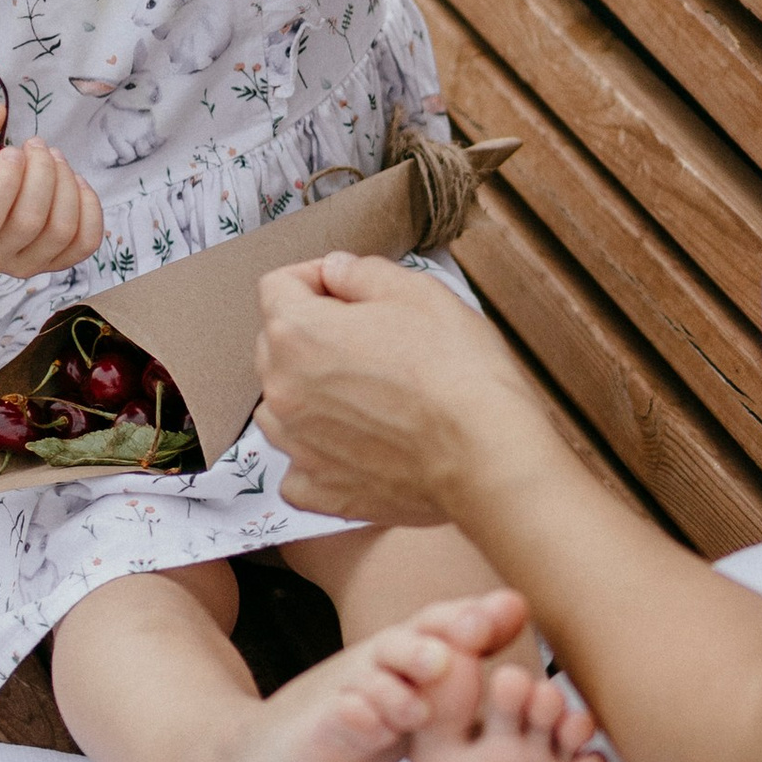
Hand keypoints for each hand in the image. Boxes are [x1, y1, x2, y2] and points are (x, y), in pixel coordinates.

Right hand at [0, 99, 104, 277]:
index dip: (6, 180)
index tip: (13, 151)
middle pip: (29, 222)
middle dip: (43, 173)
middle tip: (38, 146)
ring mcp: (22, 267)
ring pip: (60, 231)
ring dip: (67, 184)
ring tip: (56, 159)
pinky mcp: (54, 266)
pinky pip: (85, 243)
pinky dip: (89, 207)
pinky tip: (76, 183)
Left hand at [255, 253, 540, 526]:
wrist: (487, 454)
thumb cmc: (458, 370)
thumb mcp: (418, 292)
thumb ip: (362, 273)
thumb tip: (336, 271)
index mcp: (297, 332)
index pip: (277, 287)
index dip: (314, 277)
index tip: (345, 287)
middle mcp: (283, 390)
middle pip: (275, 346)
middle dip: (311, 334)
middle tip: (366, 339)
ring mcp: (297, 446)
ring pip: (279, 407)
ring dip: (308, 393)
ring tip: (360, 394)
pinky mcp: (321, 490)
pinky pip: (298, 468)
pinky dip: (317, 455)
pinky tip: (353, 445)